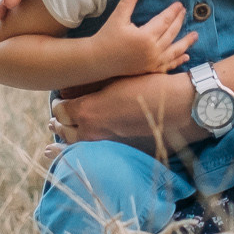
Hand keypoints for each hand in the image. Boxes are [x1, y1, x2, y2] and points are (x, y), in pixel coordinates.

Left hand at [53, 68, 201, 148]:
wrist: (176, 106)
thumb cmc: (148, 86)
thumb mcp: (116, 80)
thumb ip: (91, 87)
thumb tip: (69, 90)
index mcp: (88, 110)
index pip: (60, 110)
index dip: (59, 104)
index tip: (62, 99)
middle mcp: (92, 130)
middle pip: (63, 129)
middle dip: (59, 122)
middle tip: (56, 118)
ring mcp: (104, 143)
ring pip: (74, 145)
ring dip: (65, 140)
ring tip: (58, 139)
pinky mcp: (117, 151)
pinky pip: (91, 153)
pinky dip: (80, 151)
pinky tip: (78, 151)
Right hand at [84, 0, 197, 76]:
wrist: (97, 60)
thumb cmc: (106, 37)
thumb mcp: (117, 17)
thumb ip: (128, 1)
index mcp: (146, 36)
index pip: (164, 21)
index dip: (173, 12)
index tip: (179, 5)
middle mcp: (152, 51)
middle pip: (171, 34)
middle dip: (180, 22)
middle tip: (185, 12)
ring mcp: (152, 63)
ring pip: (174, 51)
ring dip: (186, 43)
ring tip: (195, 35)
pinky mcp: (149, 70)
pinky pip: (168, 65)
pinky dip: (178, 60)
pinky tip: (185, 56)